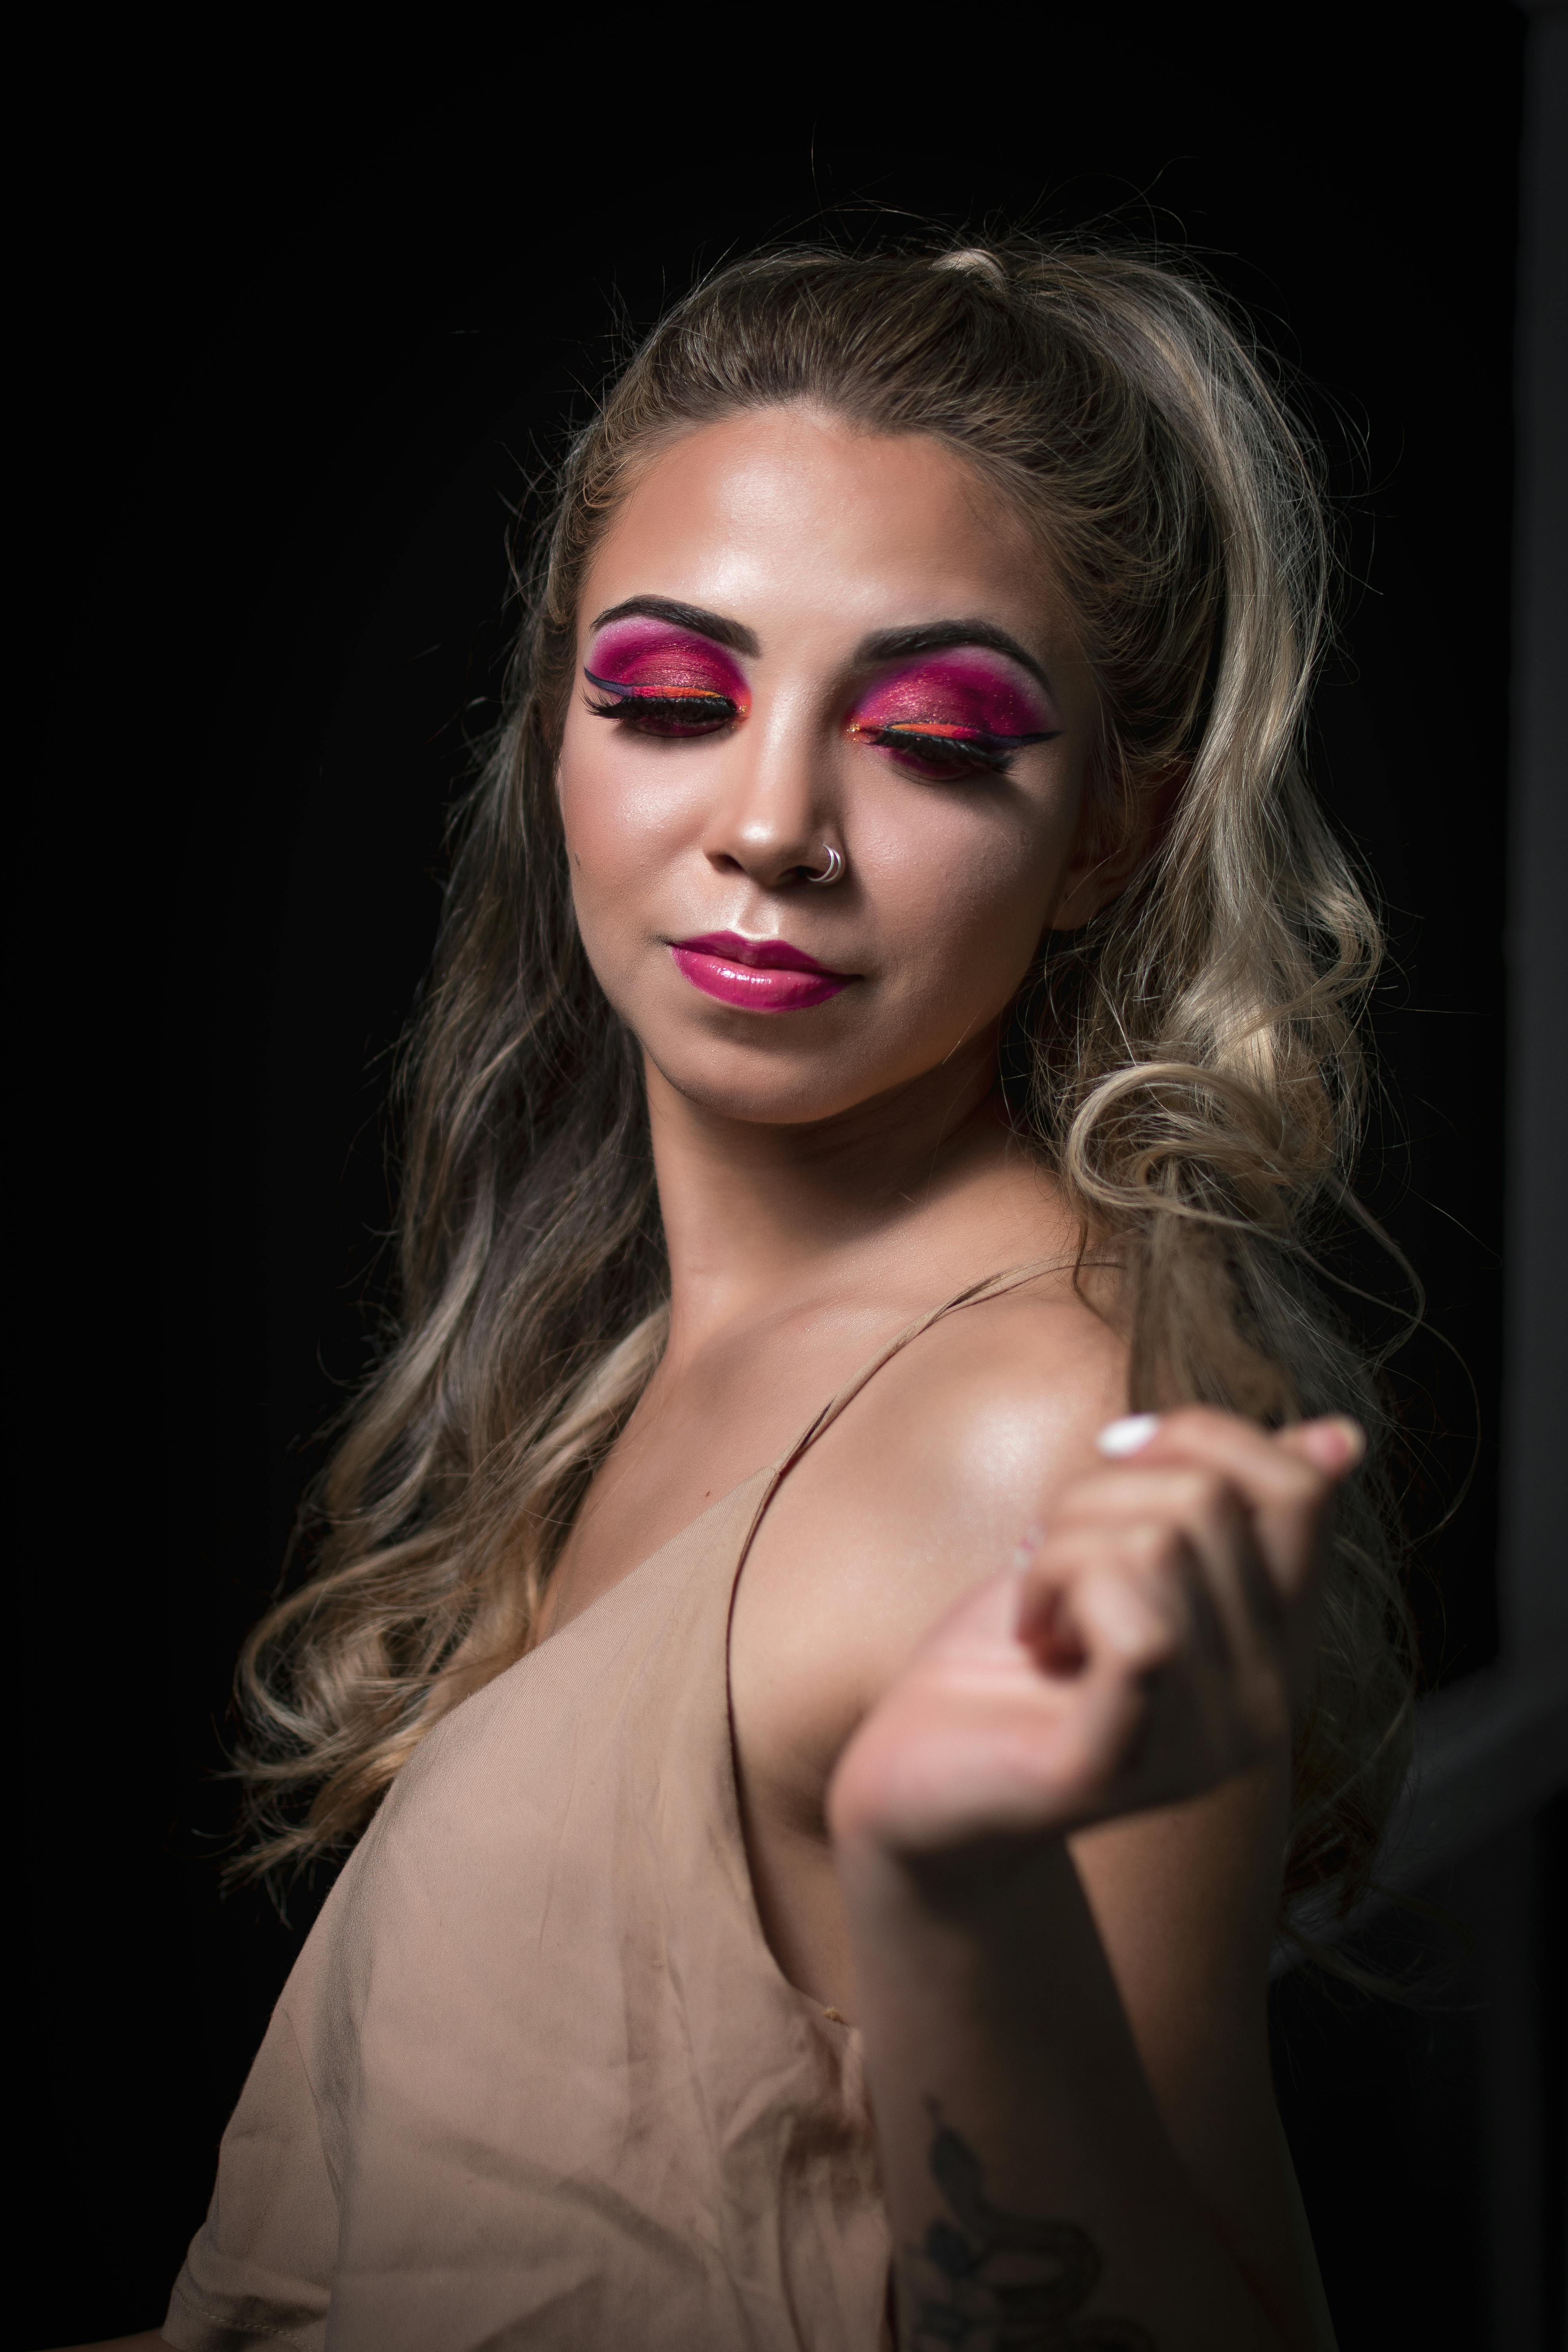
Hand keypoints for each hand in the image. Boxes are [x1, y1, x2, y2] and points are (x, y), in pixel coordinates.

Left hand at [826, 1406, 1363, 1859]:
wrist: (921, 1773)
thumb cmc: (1021, 1651)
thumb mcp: (1125, 1549)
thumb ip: (1223, 1502)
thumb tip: (1340, 1436)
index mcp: (1282, 1641)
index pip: (1299, 1488)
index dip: (1197, 1436)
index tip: (1118, 1460)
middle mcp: (1270, 1699)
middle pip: (1209, 1499)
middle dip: (1100, 1493)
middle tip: (1052, 1556)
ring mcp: (1206, 1742)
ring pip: (1161, 1545)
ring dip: (1063, 1544)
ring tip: (1040, 1606)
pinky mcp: (1123, 1764)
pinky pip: (1136, 1628)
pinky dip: (1053, 1593)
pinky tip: (1032, 1636)